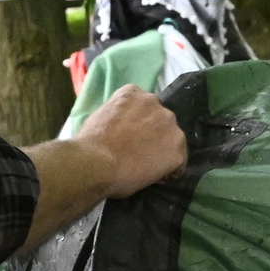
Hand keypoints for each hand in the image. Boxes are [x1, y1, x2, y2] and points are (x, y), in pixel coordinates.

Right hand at [23, 86, 189, 247]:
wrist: (96, 162)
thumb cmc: (91, 142)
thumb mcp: (100, 116)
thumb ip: (118, 116)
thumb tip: (121, 127)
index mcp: (134, 93)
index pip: (144, 106)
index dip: (140, 124)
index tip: (132, 137)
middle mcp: (156, 104)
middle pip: (161, 121)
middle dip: (154, 135)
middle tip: (139, 152)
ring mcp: (170, 127)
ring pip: (173, 140)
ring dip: (163, 151)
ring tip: (147, 166)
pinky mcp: (177, 151)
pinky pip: (178, 163)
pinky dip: (169, 171)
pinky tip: (155, 177)